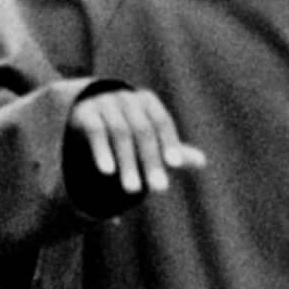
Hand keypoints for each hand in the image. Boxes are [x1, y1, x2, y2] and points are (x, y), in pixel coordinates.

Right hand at [69, 88, 206, 197]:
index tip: (176, 165)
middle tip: (160, 189)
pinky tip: (107, 172)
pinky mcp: (85, 112)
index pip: (161, 120)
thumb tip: (202, 162)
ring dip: (128, 162)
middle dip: (151, 160)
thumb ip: (171, 148)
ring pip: (119, 132)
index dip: (169, 141)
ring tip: (134, 190)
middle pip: (142, 129)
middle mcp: (126, 98)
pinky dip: (102, 151)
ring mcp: (104, 102)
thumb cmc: (127, 127)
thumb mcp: (149, 137)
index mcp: (146, 101)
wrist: (88, 113)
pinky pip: (95, 130)